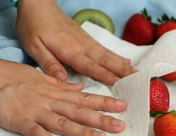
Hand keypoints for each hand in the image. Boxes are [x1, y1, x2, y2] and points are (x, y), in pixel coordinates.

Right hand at [0, 60, 126, 135]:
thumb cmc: (13, 76)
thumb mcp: (40, 77)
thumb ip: (61, 85)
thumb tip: (80, 88)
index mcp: (56, 92)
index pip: (86, 98)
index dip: (105, 102)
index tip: (123, 106)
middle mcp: (51, 102)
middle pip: (80, 111)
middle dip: (102, 119)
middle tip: (121, 126)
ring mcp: (36, 112)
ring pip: (63, 122)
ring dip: (82, 131)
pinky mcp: (20, 121)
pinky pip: (36, 133)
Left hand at [15, 0, 134, 84]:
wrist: (38, 5)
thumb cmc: (33, 27)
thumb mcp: (33, 46)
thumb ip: (48, 62)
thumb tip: (63, 78)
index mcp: (69, 50)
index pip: (90, 66)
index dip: (105, 75)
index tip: (119, 83)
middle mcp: (82, 46)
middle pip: (105, 60)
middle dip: (121, 71)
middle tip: (137, 80)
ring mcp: (87, 41)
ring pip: (108, 55)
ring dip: (123, 64)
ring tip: (137, 73)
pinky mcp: (87, 39)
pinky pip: (105, 50)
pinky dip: (118, 56)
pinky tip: (126, 61)